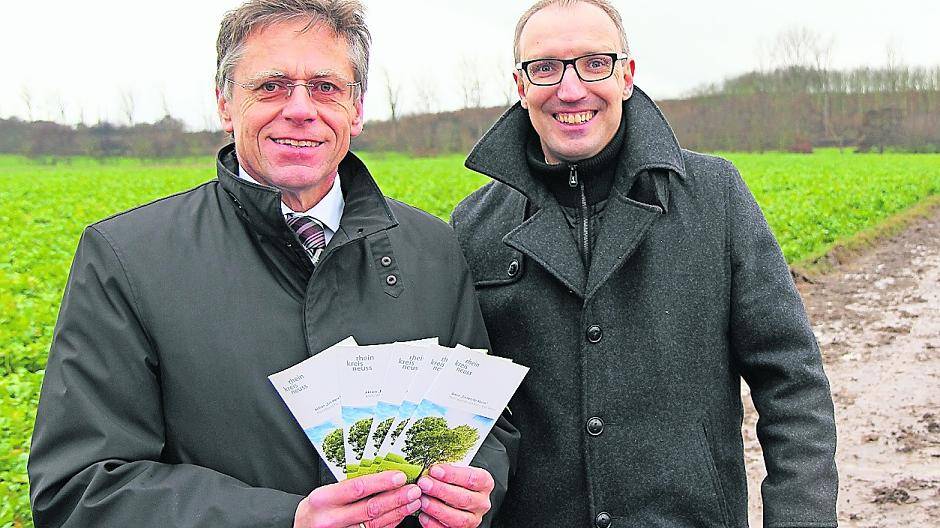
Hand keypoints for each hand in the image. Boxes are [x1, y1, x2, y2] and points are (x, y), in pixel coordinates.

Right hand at [293, 470, 421, 527]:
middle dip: (396, 498)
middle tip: (414, 489)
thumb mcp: (324, 493)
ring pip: (376, 524)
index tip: (400, 476)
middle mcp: (331, 518)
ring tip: (413, 501)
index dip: (381, 482)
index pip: (357, 488)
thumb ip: (348, 486)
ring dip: (398, 512)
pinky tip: (400, 515)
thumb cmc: (315, 509)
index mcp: (324, 499)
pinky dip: (390, 524)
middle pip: (371, 508)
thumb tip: (381, 475)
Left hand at [416, 464, 493, 527]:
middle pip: (464, 499)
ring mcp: (473, 519)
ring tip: (423, 500)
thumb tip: (429, 468)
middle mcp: (482, 503)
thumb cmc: (456, 480)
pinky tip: (423, 515)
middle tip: (424, 484)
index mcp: (484, 483)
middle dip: (441, 491)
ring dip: (437, 509)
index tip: (435, 470)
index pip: (472, 478)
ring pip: (459, 519)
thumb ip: (447, 470)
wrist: (459, 494)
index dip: (453, 475)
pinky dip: (434, 524)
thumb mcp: (457, 469)